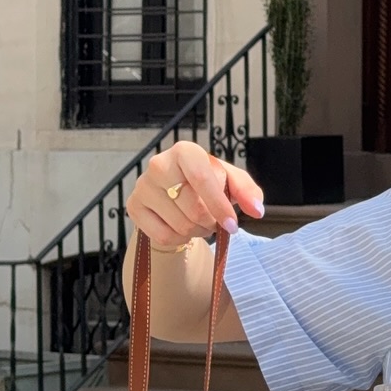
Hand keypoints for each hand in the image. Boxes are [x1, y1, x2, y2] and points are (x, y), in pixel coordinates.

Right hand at [125, 140, 265, 251]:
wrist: (173, 195)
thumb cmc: (206, 185)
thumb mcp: (230, 182)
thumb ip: (247, 191)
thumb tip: (256, 209)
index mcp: (185, 152)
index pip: (203, 179)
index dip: (220, 206)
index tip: (233, 225)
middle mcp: (159, 165)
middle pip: (194, 209)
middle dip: (210, 222)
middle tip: (214, 220)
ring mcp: (143, 186)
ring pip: (180, 225)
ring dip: (197, 231)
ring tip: (198, 222)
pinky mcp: (134, 207)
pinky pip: (164, 236)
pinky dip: (179, 239)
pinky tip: (181, 227)